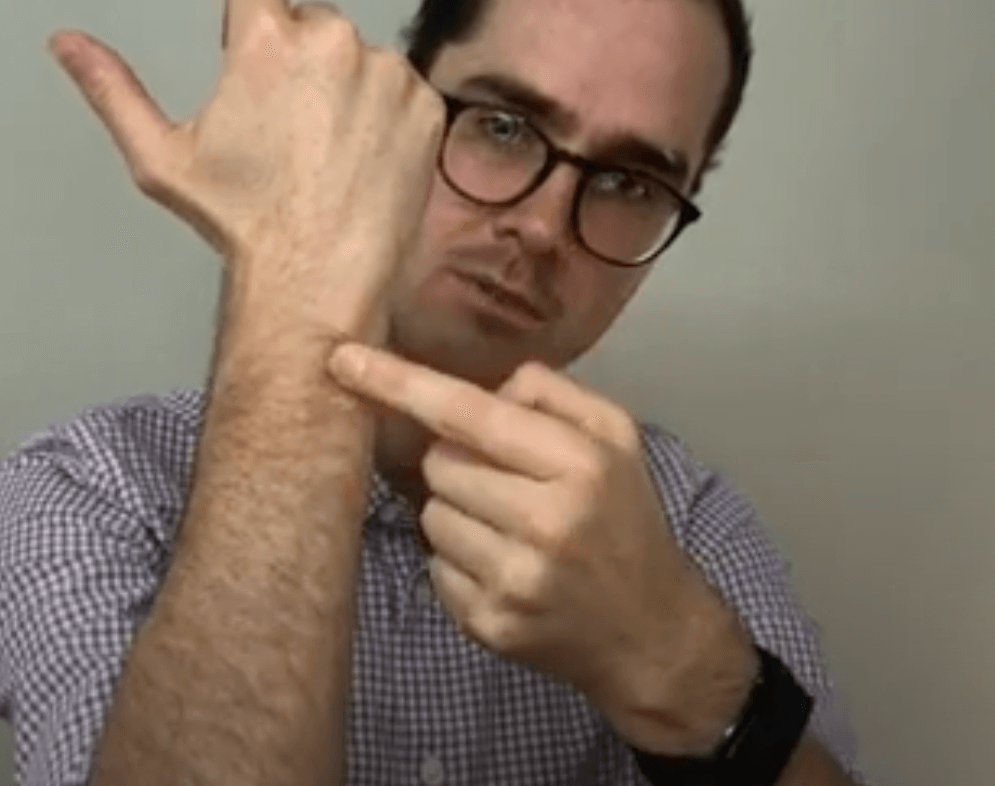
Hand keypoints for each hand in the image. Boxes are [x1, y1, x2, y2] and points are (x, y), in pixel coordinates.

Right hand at [47, 0, 445, 340]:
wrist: (314, 277)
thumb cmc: (238, 221)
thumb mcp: (160, 157)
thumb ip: (113, 87)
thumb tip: (65, 41)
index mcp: (266, 39)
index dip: (250, 18)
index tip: (251, 63)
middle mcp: (333, 40)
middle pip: (313, 21)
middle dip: (300, 58)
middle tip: (289, 127)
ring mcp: (387, 71)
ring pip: (360, 56)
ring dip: (346, 86)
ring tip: (327, 152)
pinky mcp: (424, 104)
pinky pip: (401, 89)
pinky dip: (385, 116)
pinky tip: (361, 162)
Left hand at [325, 343, 757, 752]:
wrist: (652, 634)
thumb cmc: (624, 520)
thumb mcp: (616, 438)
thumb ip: (552, 393)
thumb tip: (485, 389)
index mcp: (577, 463)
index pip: (468, 412)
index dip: (400, 383)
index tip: (342, 359)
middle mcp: (545, 521)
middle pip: (439, 464)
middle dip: (459, 463)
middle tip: (505, 484)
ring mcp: (514, 579)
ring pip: (431, 515)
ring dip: (457, 513)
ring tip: (508, 529)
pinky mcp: (489, 624)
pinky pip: (434, 567)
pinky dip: (458, 562)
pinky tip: (502, 568)